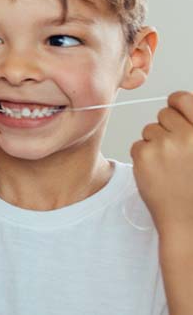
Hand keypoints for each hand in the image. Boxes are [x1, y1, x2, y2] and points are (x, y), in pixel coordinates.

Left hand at [131, 91, 192, 233]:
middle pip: (164, 114)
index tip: (177, 113)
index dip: (177, 105)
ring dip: (156, 144)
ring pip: (149, 129)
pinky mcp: (144, 155)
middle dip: (167, 129)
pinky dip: (145, 157)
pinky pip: (138, 145)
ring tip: (170, 167)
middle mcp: (188, 135)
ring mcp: (165, 144)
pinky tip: (159, 174)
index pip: (183, 99)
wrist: (190, 225)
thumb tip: (178, 105)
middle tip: (176, 152)